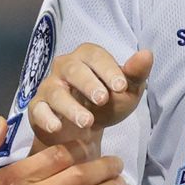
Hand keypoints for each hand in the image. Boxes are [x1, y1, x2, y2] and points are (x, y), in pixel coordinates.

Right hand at [29, 45, 152, 153]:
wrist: (85, 131)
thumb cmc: (107, 104)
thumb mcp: (126, 91)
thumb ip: (136, 73)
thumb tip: (147, 54)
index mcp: (86, 57)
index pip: (95, 55)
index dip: (108, 69)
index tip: (121, 86)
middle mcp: (64, 67)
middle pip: (73, 69)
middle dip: (88, 83)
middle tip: (103, 99)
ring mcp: (49, 87)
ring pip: (56, 92)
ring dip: (71, 107)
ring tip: (87, 121)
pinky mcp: (38, 108)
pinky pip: (38, 110)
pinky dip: (46, 118)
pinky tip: (57, 127)